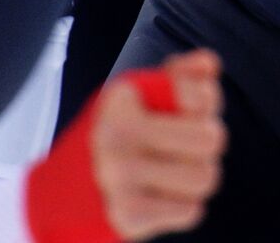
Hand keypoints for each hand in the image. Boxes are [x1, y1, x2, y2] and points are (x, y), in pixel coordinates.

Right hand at [91, 50, 226, 239]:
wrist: (68, 191)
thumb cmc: (118, 134)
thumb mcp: (140, 94)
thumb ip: (179, 75)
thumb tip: (209, 63)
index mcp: (121, 96)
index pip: (200, 96)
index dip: (204, 104)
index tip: (188, 109)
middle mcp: (116, 134)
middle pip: (211, 138)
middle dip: (205, 145)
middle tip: (184, 147)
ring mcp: (119, 177)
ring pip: (206, 178)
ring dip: (195, 178)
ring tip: (172, 172)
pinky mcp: (126, 216)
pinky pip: (191, 210)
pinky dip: (182, 206)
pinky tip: (160, 195)